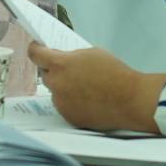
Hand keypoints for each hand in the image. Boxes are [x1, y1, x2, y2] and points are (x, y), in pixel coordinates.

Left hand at [28, 42, 165, 132]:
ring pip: (56, 92)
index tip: (36, 48)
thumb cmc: (115, 73)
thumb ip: (71, 56)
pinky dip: (72, 102)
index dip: (35, 49)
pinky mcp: (68, 117)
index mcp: (60, 65)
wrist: (130, 100)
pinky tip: (88, 100)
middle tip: (69, 71)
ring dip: (64, 88)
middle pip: (46, 75)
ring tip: (85, 88)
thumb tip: (61, 59)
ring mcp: (61, 103)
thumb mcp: (92, 53)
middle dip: (54, 71)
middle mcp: (56, 84)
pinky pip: (65, 106)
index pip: (36, 54)